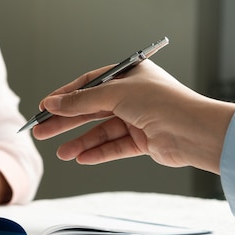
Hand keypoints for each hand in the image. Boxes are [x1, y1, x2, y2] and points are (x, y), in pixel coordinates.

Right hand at [31, 61, 234, 173]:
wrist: (193, 131)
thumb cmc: (163, 102)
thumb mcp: (114, 94)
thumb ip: (80, 100)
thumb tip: (52, 103)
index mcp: (128, 76)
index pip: (88, 84)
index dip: (65, 97)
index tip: (44, 107)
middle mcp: (132, 96)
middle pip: (90, 109)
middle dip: (65, 122)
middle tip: (41, 131)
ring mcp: (137, 118)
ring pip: (100, 130)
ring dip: (80, 141)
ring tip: (61, 152)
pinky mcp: (142, 140)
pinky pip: (113, 146)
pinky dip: (97, 153)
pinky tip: (81, 158)